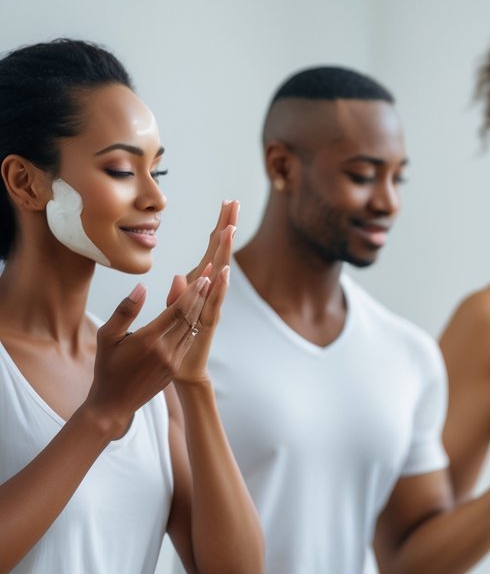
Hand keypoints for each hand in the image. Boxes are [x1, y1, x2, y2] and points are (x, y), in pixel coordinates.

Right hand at [86, 275, 213, 438]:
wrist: (114, 403)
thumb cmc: (106, 368)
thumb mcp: (106, 337)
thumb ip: (125, 311)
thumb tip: (142, 287)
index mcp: (149, 340)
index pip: (177, 311)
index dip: (191, 293)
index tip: (202, 277)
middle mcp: (166, 350)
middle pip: (189, 318)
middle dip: (201, 296)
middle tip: (211, 276)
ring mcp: (173, 361)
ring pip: (191, 330)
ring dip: (200, 309)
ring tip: (207, 291)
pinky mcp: (175, 368)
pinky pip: (188, 342)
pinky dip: (193, 325)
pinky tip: (195, 314)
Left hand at [166, 200, 237, 381]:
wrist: (182, 370)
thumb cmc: (176, 341)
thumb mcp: (171, 313)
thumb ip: (175, 295)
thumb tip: (178, 276)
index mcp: (199, 286)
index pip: (212, 250)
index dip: (219, 227)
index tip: (226, 204)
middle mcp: (210, 291)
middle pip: (220, 253)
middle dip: (227, 227)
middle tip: (235, 202)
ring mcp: (212, 305)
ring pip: (220, 273)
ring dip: (225, 251)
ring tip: (231, 228)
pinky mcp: (208, 321)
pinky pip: (215, 300)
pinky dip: (220, 285)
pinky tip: (224, 270)